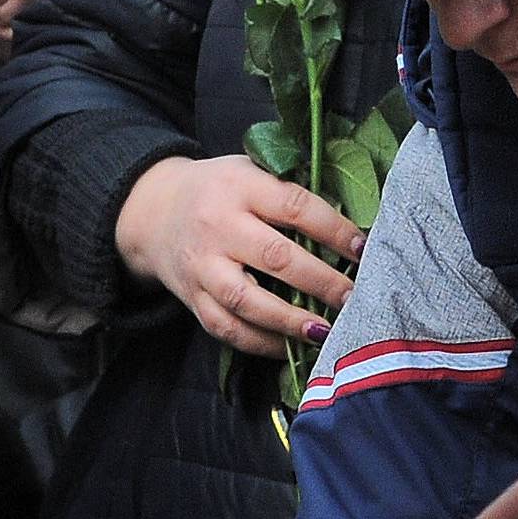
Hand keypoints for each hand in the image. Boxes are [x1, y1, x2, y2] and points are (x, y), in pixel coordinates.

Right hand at [113, 154, 365, 358]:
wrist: (153, 211)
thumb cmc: (219, 190)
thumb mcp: (249, 170)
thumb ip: (291, 188)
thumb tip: (354, 217)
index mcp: (239, 186)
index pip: (295, 207)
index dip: (334, 230)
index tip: (364, 250)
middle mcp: (218, 226)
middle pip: (276, 257)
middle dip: (322, 281)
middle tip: (355, 297)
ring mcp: (202, 266)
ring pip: (247, 300)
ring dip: (291, 321)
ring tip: (327, 330)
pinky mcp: (192, 299)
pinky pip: (227, 328)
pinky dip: (262, 343)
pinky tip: (291, 348)